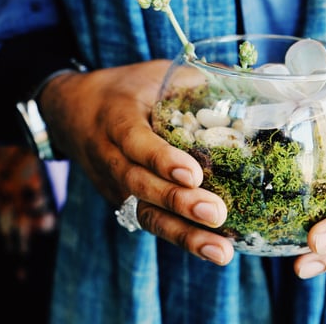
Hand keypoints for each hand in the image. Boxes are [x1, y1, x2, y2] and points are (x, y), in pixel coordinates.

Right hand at [38, 60, 233, 264]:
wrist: (73, 112)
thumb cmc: (124, 90)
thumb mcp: (153, 74)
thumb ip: (194, 77)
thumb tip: (253, 80)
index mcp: (117, 118)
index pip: (135, 142)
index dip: (161, 159)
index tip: (193, 174)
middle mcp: (111, 156)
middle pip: (140, 185)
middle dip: (179, 203)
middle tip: (217, 214)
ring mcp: (115, 185)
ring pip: (145, 214)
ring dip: (184, 235)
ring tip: (221, 251)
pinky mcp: (123, 202)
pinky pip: (151, 222)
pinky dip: (181, 236)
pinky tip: (213, 248)